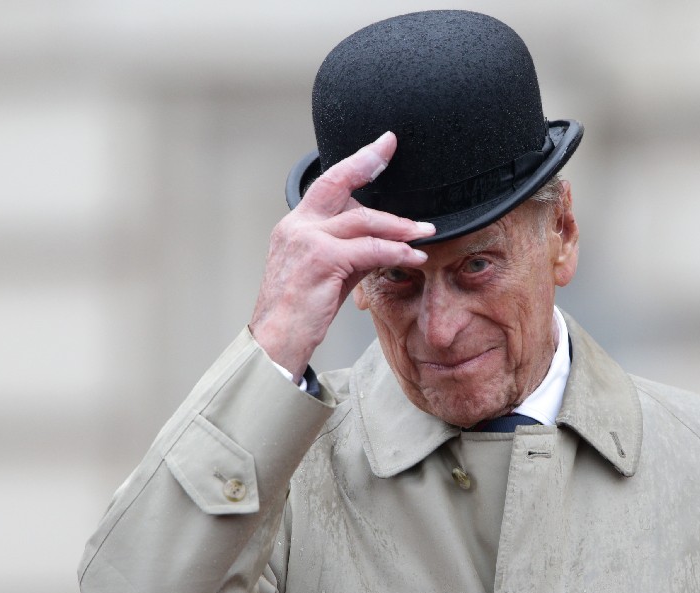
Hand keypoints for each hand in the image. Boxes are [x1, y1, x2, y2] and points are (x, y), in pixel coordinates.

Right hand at [249, 131, 432, 379]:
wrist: (276, 341)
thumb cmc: (300, 312)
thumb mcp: (327, 273)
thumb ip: (352, 250)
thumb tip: (386, 241)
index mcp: (295, 225)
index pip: (327, 183)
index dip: (355, 162)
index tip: (381, 146)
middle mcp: (298, 226)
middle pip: (338, 183)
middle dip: (368, 162)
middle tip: (392, 150)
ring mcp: (308, 240)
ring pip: (363, 220)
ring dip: (398, 226)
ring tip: (423, 232)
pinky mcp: (322, 259)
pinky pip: (370, 249)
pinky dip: (396, 251)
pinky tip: (412, 256)